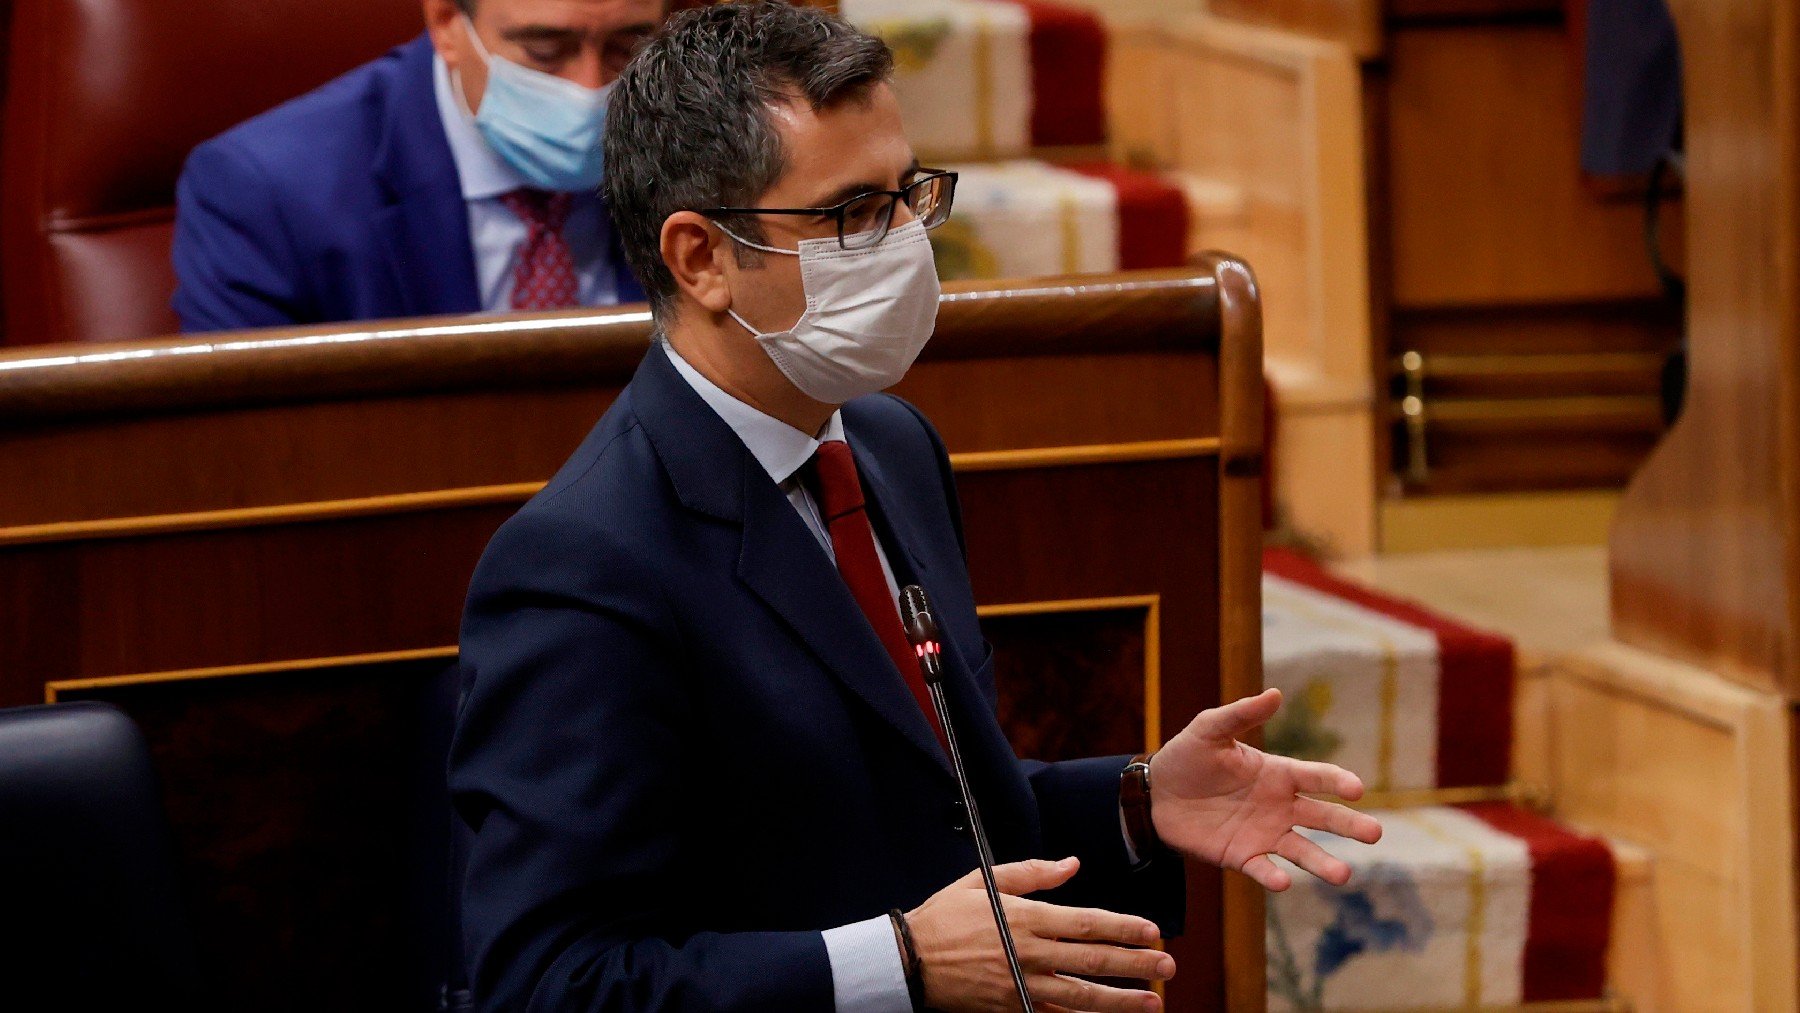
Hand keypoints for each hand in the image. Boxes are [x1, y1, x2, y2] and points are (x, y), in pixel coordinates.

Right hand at [908, 857, 1173, 1011]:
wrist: (909, 959)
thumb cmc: (946, 916)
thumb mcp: (984, 880)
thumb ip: (1032, 872)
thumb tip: (1072, 864)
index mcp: (1026, 918)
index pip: (1086, 923)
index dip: (1123, 927)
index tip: (1152, 930)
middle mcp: (1029, 953)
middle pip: (1093, 960)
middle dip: (1135, 963)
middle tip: (1167, 966)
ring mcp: (1022, 985)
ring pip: (1081, 996)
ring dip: (1121, 999)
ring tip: (1152, 1001)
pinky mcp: (1013, 1007)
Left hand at [1149, 688, 1382, 890]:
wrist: (1155, 793)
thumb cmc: (1188, 756)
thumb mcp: (1210, 729)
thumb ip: (1242, 714)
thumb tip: (1276, 693)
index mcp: (1278, 773)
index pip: (1317, 777)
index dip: (1338, 782)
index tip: (1357, 789)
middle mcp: (1280, 806)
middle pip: (1323, 817)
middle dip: (1349, 826)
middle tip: (1375, 834)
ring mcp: (1264, 834)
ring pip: (1302, 850)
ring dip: (1323, 863)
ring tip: (1343, 876)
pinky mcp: (1242, 856)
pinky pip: (1262, 868)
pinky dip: (1273, 876)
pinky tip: (1282, 881)